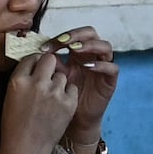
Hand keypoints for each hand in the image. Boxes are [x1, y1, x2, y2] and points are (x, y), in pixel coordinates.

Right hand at [0, 44, 87, 153]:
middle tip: (48, 75)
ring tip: (52, 97)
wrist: (26, 149)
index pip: (30, 58)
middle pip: (49, 59)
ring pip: (62, 75)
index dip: (35, 62)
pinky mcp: (69, 103)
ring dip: (58, 82)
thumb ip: (21, 79)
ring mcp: (54, 93)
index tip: (37, 68)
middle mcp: (37, 83)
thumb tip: (33, 66)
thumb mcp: (10, 97)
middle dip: (49, 65)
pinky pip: (72, 88)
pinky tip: (60, 104)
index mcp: (18, 81)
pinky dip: (68, 94)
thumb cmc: (14, 126)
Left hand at [49, 26, 119, 141]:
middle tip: (62, 42)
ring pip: (105, 46)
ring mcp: (103, 66)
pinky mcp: (110, 81)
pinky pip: (112, 68)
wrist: (73, 120)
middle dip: (76, 35)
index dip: (60, 37)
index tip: (45, 47)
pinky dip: (101, 65)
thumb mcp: (54, 78)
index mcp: (78, 53)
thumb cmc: (63, 97)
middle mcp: (92, 56)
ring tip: (75, 50)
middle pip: (91, 33)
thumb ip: (51, 65)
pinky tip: (88, 66)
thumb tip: (40, 52)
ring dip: (90, 45)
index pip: (73, 35)